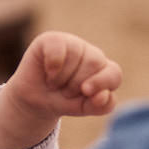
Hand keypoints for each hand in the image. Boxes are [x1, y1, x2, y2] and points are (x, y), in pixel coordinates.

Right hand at [0, 31, 122, 148]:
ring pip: (75, 57)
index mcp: (104, 70)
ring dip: (61, 79)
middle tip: (65, 90)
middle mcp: (92, 54)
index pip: (114, 73)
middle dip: (76, 84)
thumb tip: (103, 95)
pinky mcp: (53, 40)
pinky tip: (48, 71)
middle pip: (94, 63)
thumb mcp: (84, 108)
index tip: (85, 92)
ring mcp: (73, 44)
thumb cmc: (63, 101)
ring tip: (54, 83)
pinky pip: (58, 50)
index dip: (101, 82)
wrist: (35, 101)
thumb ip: (100, 106)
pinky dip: (53, 65)